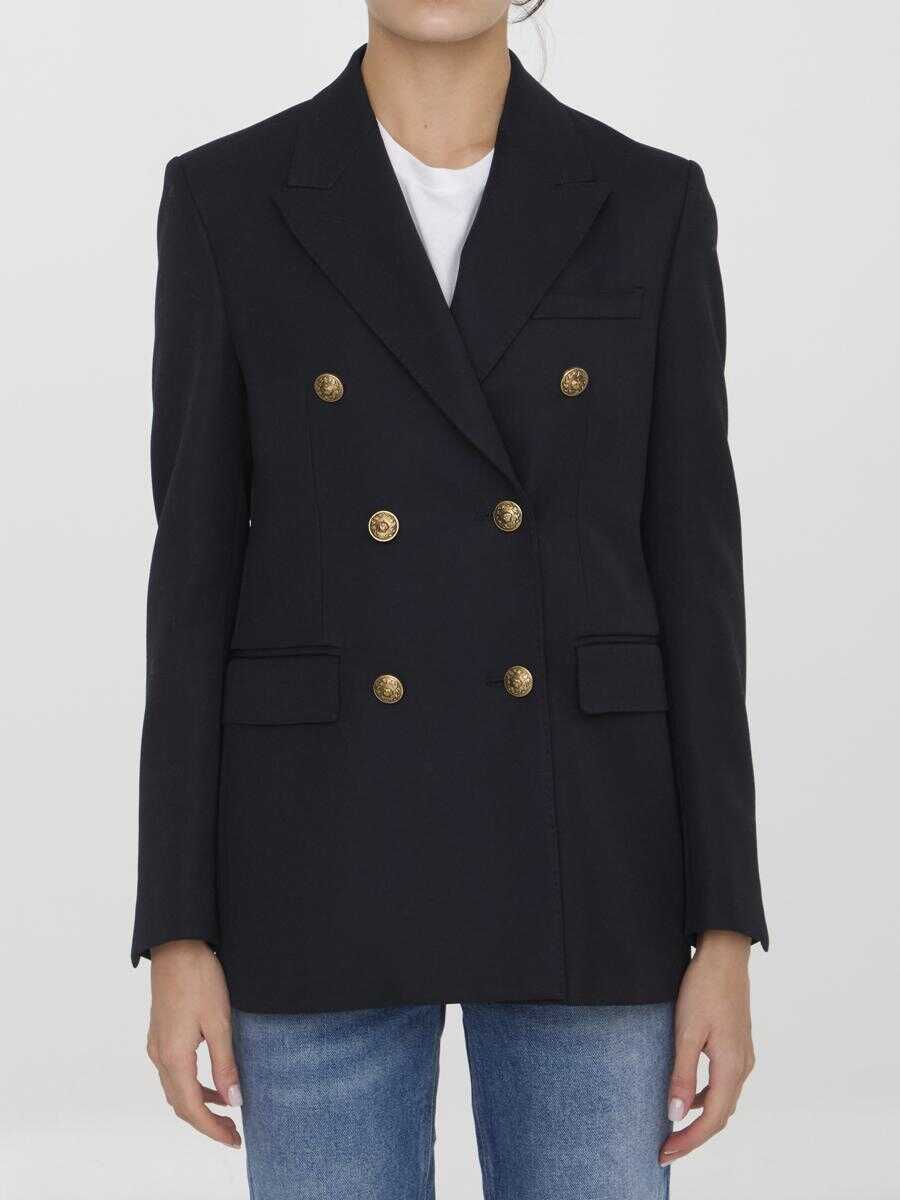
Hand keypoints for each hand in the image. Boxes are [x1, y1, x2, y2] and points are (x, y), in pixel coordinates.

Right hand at [146, 939, 242, 1148]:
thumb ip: (225, 1063)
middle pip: (180, 1104)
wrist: (177, 945)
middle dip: (206, 1123)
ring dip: (199, 1105)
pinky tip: (213, 1082)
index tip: (234, 1140)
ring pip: (175, 1089)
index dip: (212, 1129)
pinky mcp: (160, 1034)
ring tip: (227, 1112)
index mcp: (173, 1056)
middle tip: (233, 1133)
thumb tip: (234, 1100)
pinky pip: (173, 1073)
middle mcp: (159, 1055)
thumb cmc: (199, 978)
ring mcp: (157, 1045)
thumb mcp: (219, 1021)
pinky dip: (192, 1086)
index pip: (192, 1108)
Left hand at [660, 930, 754, 1165]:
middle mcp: (743, 1067)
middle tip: (665, 1148)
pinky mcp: (737, 1046)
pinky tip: (686, 1095)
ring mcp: (743, 1056)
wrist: (725, 955)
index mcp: (732, 1067)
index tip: (664, 1153)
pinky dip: (705, 1098)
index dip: (689, 1141)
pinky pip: (723, 1084)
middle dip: (694, 1136)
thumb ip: (682, 1074)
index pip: (712, 1120)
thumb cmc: (704, 988)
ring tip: (673, 1128)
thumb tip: (675, 1115)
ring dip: (700, 1119)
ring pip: (723, 1101)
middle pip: (720, 1115)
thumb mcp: (686, 1031)